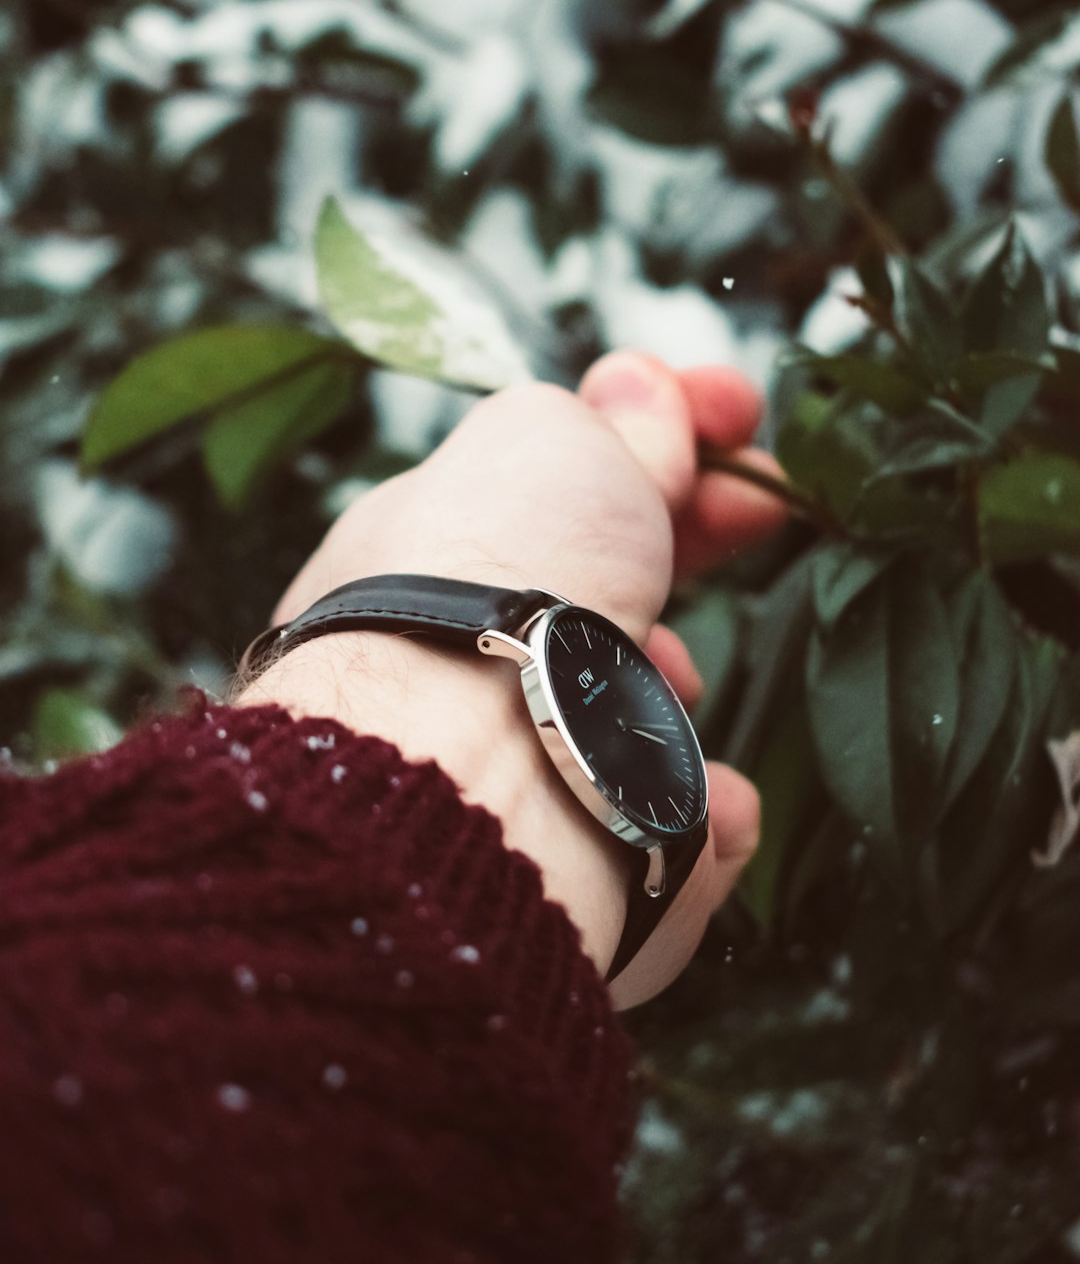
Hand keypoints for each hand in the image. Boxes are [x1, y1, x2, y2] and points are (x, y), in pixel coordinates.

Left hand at [235, 353, 786, 1008]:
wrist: (472, 771)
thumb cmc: (500, 583)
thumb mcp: (551, 442)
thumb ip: (603, 419)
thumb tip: (639, 385)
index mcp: (431, 555)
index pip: (546, 486)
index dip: (652, 436)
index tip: (741, 412)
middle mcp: (453, 664)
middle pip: (598, 595)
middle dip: (686, 544)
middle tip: (766, 505)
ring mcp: (506, 774)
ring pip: (627, 718)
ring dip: (666, 692)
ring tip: (666, 682)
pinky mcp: (570, 878)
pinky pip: (663, 831)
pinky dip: (699, 809)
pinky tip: (703, 800)